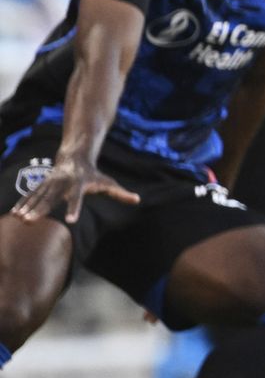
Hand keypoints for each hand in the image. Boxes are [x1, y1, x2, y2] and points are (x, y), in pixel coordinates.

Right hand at [11, 158, 139, 223]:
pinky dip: (23, 203)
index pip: (77, 198)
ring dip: (28, 207)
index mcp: (79, 184)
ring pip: (38, 196)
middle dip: (41, 209)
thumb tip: (138, 200)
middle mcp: (62, 183)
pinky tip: (15, 214)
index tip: (71, 221)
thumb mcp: (108, 183)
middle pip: (52, 198)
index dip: (74, 209)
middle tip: (31, 221)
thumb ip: (121, 193)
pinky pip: (31, 194)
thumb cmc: (94, 175)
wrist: (75, 156)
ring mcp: (50, 183)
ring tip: (20, 219)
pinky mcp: (43, 184)